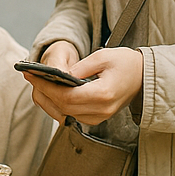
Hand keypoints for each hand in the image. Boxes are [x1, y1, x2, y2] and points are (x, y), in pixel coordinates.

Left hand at [23, 45, 143, 125]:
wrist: (144, 77)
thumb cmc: (125, 63)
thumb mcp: (102, 57)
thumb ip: (79, 68)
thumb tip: (58, 76)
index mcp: (103, 94)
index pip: (67, 96)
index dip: (46, 87)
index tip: (32, 74)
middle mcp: (101, 110)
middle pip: (63, 107)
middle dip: (44, 92)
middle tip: (30, 76)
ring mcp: (100, 117)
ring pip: (65, 114)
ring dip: (48, 100)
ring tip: (36, 82)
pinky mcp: (97, 118)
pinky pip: (72, 115)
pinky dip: (58, 105)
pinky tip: (50, 92)